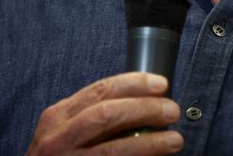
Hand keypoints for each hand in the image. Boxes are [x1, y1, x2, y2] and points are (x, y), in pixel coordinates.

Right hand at [27, 72, 183, 154]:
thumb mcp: (65, 130)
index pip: (100, 91)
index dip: (134, 84)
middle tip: (171, 110)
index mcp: (58, 117)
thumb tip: (144, 102)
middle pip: (107, 114)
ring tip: (174, 140)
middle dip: (144, 109)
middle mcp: (58, 138)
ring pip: (113, 149)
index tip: (161, 84)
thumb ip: (94, 115)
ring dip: (149, 142)